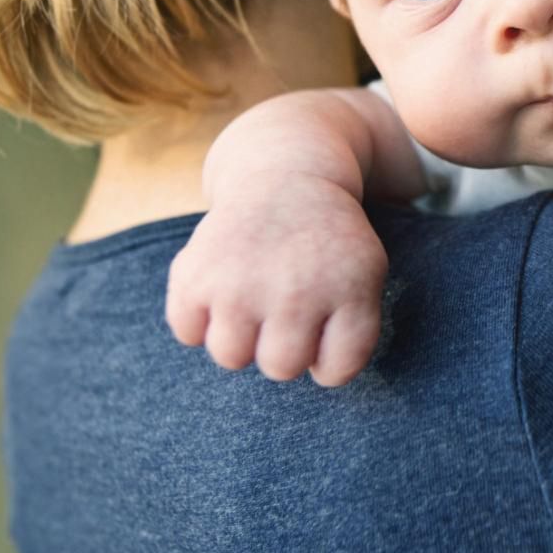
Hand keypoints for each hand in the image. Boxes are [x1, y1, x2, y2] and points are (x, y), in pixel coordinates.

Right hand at [165, 171, 387, 385]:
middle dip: (281, 346)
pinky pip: (188, 332)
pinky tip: (219, 284)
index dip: (327, 359)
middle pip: (280, 368)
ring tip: (251, 296)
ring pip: (231, 356)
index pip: (335, 371)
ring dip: (238, 334)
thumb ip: (352, 334)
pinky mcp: (195, 274)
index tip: (324, 327)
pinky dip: (197, 315)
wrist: (285, 175)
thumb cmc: (325, 245)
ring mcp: (242, 283)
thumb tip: (313, 377)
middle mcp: (298, 290)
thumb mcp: (364, 276)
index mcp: (350, 291)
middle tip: (284, 306)